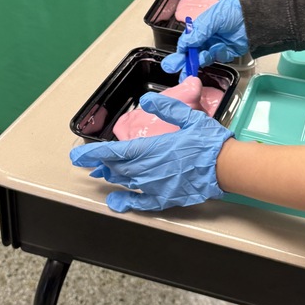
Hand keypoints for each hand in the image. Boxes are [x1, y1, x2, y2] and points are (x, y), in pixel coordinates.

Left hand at [70, 93, 233, 212]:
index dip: (94, 155)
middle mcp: (148, 170)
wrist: (226, 167)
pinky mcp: (166, 198)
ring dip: (113, 177)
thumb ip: (166, 108)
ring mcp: (156, 186)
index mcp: (151, 149)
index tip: (77, 157)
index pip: (115, 152)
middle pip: (117, 168)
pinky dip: (127, 202)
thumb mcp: (189, 117)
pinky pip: (142, 202)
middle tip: (93, 162)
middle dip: (103, 164)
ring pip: (126, 182)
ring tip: (103, 175)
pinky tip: (117, 202)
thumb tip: (147, 101)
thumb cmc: (209, 142)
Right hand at [161, 0, 248, 78]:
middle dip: (186, 61)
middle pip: (194, 53)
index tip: (178, 57)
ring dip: (202, 59)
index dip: (183, 50)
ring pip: (205, 57)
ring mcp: (218, 45)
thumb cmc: (232, 11)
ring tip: (201, 58)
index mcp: (202, 27)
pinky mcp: (228, 52)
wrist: (253, 16)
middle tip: (176, 68)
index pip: (188, 42)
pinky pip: (219, 58)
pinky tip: (221, 48)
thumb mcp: (212, 18)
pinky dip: (219, 55)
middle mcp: (208, 37)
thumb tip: (185, 44)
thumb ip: (199, 32)